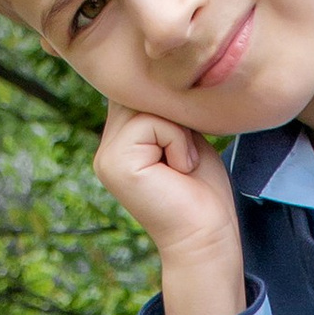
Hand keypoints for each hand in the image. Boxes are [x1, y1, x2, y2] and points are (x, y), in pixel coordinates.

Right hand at [94, 104, 246, 314]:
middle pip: (141, 94)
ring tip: (183, 165)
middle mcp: (107, 148)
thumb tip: (155, 77)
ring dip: (178, 132)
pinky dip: (177, 142)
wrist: (207, 237)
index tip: (186, 149)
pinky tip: (179, 170)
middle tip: (186, 159)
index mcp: (120, 142)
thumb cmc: (203, 192)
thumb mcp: (183, 138)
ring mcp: (106, 156)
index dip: (171, 107)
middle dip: (175, 118)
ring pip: (146, 105)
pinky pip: (150, 122)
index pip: (140, 93)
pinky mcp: (114, 163)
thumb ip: (162, 112)